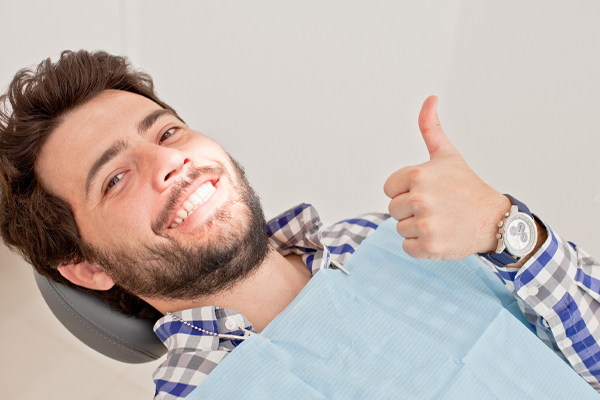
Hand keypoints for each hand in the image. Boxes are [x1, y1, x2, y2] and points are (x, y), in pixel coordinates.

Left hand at [383, 96, 510, 260]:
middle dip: (411, 211)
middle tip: (437, 207)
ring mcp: (425, 223)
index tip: (428, 191)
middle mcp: (420, 198)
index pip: (389, 189)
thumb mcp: (447, 155)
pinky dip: (422, 246)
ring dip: (417, 229)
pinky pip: (408, 248)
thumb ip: (430, 128)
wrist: (495, 220)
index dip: (406, 191)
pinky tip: (441, 236)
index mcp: (418, 174)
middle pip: (393, 210)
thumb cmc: (467, 187)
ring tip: (441, 221)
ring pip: (400, 229)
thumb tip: (430, 98)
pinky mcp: (429, 246)